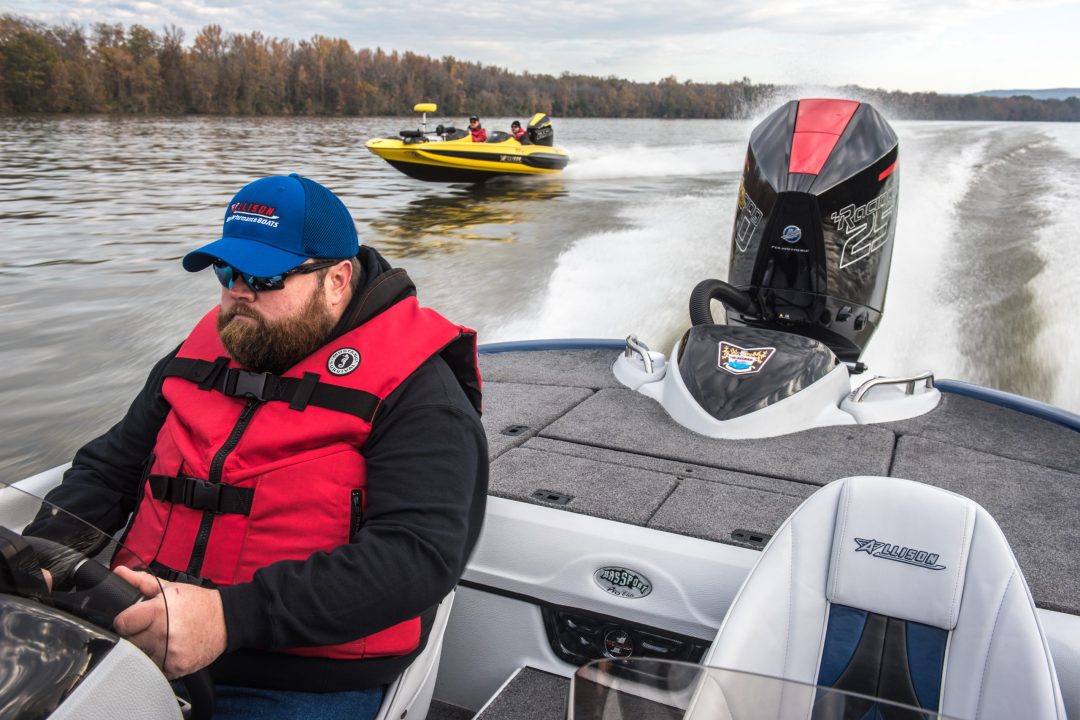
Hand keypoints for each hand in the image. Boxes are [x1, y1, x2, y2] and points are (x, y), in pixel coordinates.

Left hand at [113, 566, 227, 678]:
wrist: (227, 620)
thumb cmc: (198, 603)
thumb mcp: (171, 588)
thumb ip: (141, 582)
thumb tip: (120, 573)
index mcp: (158, 612)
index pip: (122, 624)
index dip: (125, 621)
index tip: (132, 620)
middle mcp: (163, 634)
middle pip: (130, 642)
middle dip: (136, 634)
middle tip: (151, 628)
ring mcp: (170, 654)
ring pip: (141, 657)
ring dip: (147, 650)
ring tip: (161, 639)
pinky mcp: (177, 668)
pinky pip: (155, 669)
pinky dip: (159, 661)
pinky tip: (169, 650)